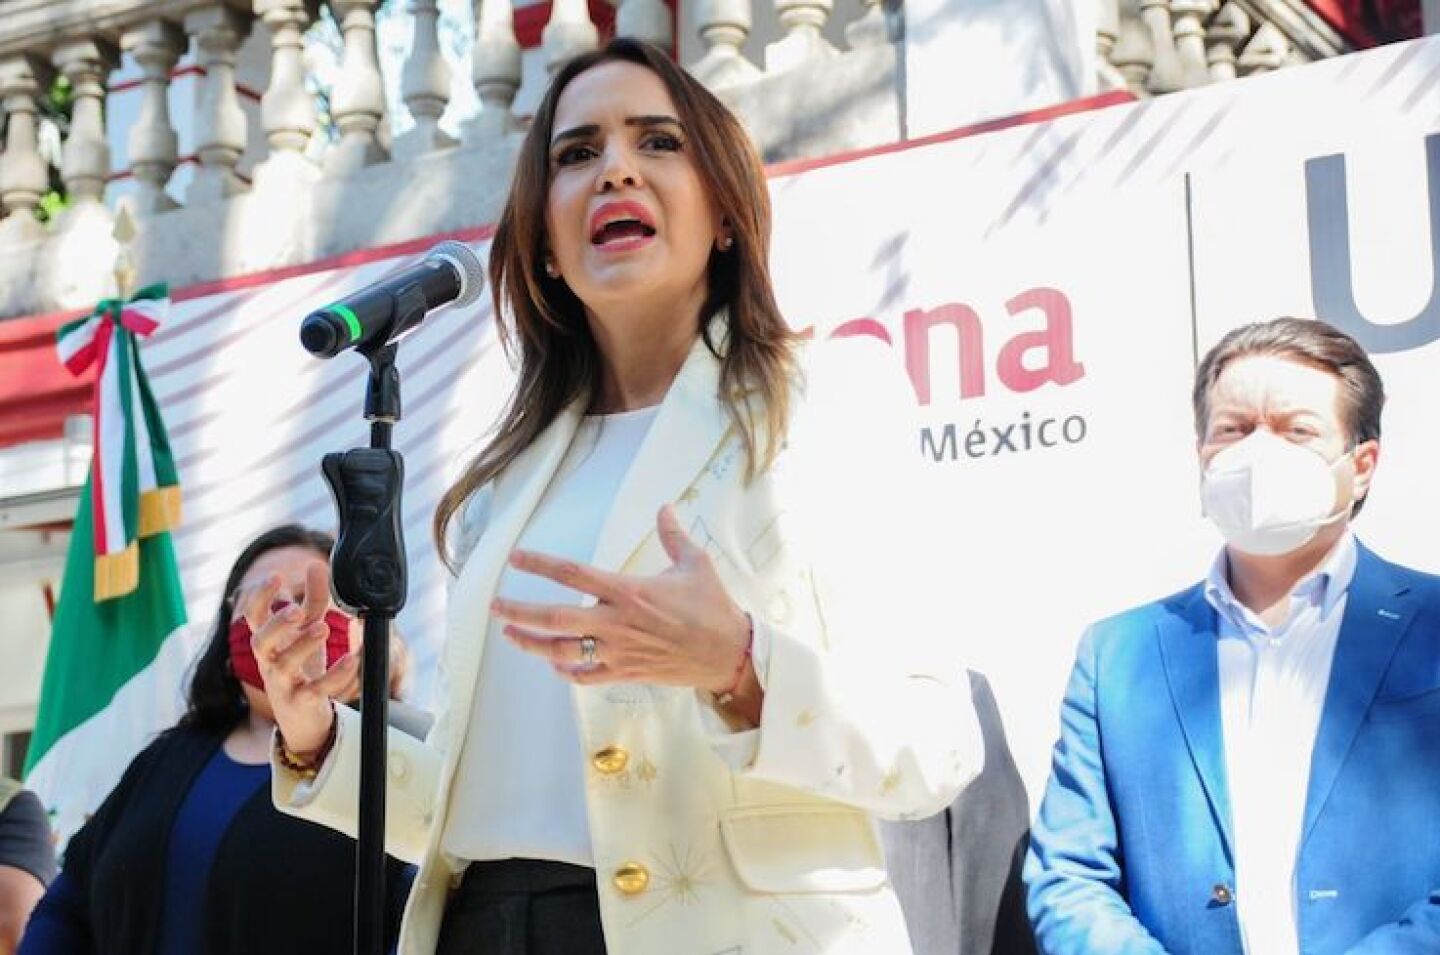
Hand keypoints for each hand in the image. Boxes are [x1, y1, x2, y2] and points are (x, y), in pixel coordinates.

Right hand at [244, 560, 358, 756]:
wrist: (304, 720)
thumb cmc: (302, 668)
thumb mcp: (309, 631)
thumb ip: (314, 600)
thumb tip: (316, 564)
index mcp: (269, 643)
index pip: (254, 618)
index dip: (260, 598)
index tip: (276, 576)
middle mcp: (270, 663)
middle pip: (260, 643)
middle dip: (276, 625)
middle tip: (296, 610)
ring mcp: (283, 685)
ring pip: (282, 666)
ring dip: (302, 645)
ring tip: (323, 626)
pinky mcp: (302, 704)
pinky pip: (315, 690)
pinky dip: (333, 675)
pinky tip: (352, 659)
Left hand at [494, 505, 752, 694]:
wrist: (729, 654)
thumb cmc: (713, 607)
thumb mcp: (697, 564)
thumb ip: (673, 535)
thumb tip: (665, 507)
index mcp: (629, 591)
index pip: (573, 574)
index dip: (540, 564)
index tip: (516, 557)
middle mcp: (616, 622)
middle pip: (555, 618)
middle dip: (519, 611)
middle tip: (494, 604)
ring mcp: (618, 651)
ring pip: (562, 651)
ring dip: (531, 643)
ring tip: (509, 633)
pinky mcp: (625, 672)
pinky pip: (584, 675)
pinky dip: (563, 669)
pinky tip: (552, 661)